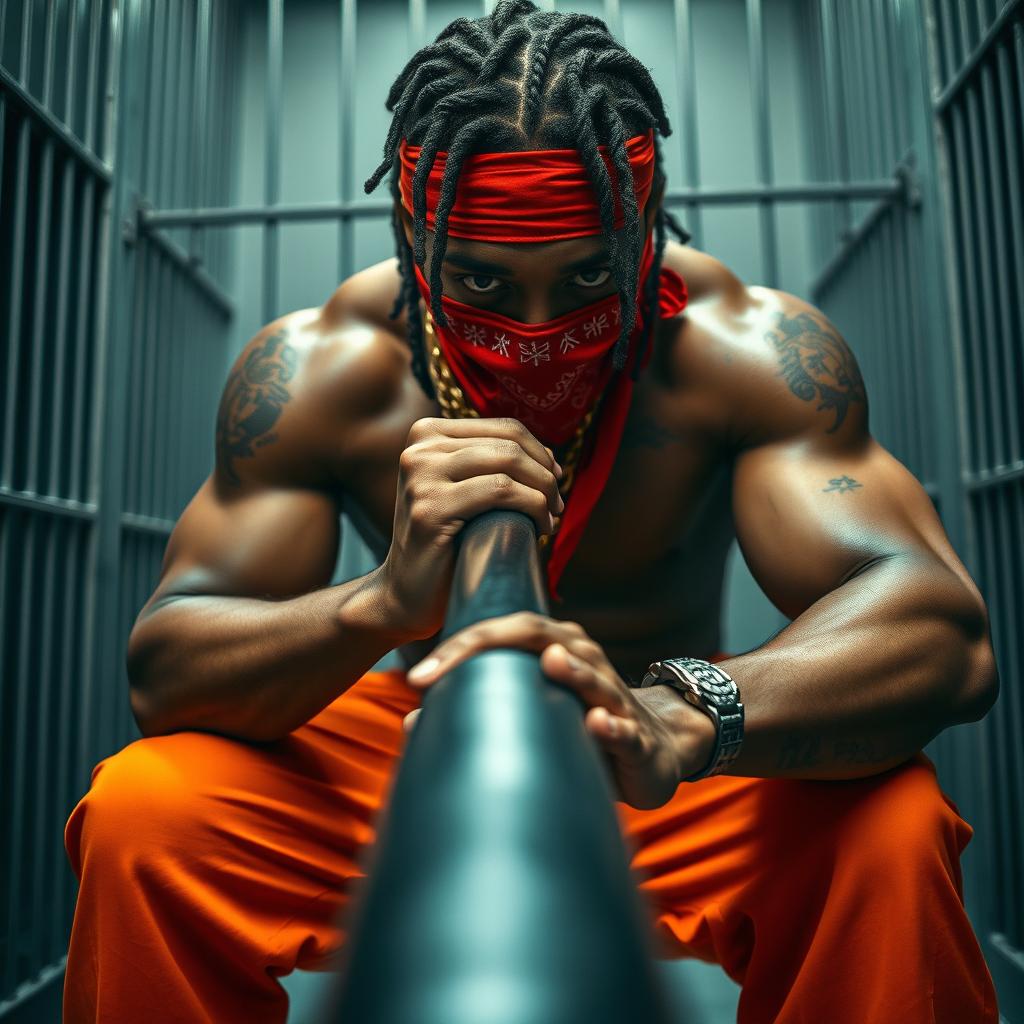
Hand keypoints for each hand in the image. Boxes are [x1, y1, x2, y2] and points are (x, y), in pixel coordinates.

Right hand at [381, 418, 563, 639]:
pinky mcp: (430, 509)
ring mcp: (421, 477)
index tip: (555, 480)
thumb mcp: (464, 488)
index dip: (540, 453)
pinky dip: (532, 507)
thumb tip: (549, 456)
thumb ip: (492, 463)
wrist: (407, 592)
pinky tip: (539, 528)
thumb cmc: (447, 542)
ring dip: (542, 491)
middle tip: (557, 504)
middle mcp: (419, 449)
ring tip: (550, 517)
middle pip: (508, 444)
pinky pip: (501, 492)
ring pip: (507, 464)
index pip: (504, 427)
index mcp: (427, 434)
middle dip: (545, 474)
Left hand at [403, 612, 716, 809]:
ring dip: (571, 671)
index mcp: (553, 647)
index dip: (457, 648)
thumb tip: (416, 720)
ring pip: (590, 675)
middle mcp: (582, 658)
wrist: (656, 750)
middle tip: (439, 668)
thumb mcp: (532, 715)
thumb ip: (483, 710)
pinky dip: (612, 726)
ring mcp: (613, 695)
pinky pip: (625, 728)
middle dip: (487, 646)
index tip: (416, 678)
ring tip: (549, 663)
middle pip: (536, 636)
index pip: (501, 633)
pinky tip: (598, 724)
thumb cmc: (581, 727)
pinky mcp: (637, 736)